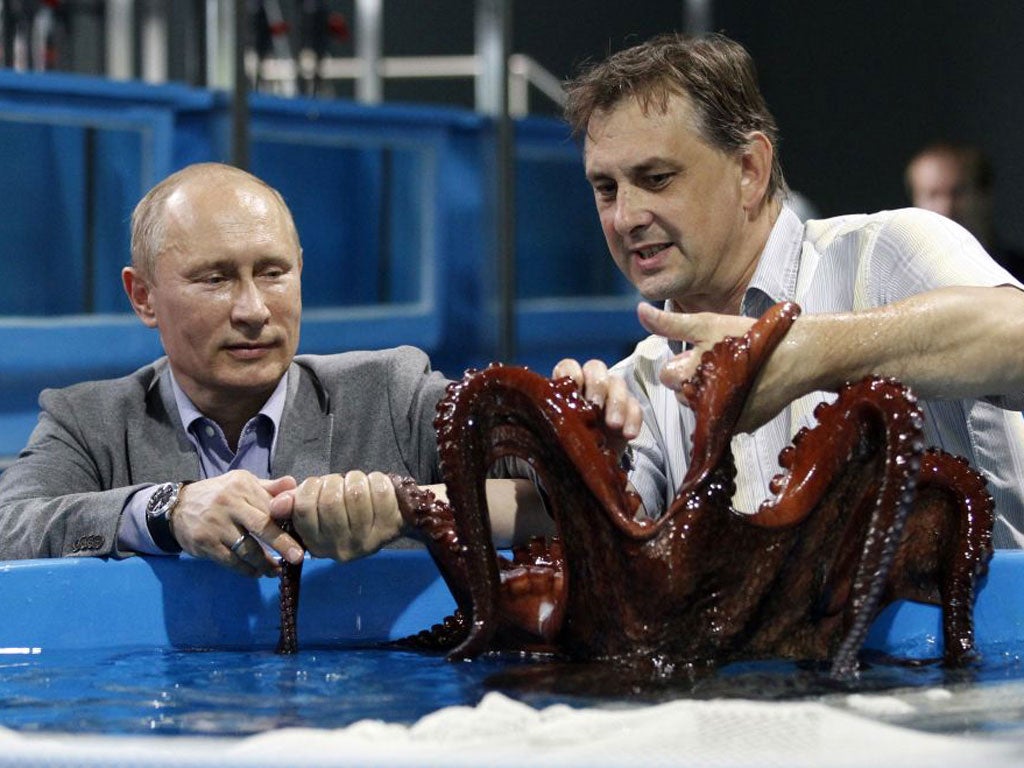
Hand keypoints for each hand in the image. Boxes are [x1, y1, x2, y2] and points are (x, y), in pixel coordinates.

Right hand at [169, 471, 303, 577]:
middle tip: (297, 558)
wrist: (177, 506)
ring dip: (264, 563)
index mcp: (242, 487)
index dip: (288, 524)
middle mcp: (229, 503)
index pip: (271, 506)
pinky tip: (255, 572)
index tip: (303, 537)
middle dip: (282, 544)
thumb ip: (268, 488)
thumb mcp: (241, 484)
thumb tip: (295, 484)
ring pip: (247, 549)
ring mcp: (216, 525)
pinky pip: (231, 561)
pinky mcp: (205, 543)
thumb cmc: (219, 495)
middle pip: (262, 526)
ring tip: (275, 570)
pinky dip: (246, 570)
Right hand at [269, 470, 402, 561]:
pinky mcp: (389, 529)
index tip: (319, 485)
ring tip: (357, 483)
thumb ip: (295, 503)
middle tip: (341, 483)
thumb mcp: (316, 507)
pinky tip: (376, 486)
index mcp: (316, 544)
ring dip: (355, 479)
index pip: (304, 508)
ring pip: (355, 494)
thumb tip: (276, 504)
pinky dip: (377, 479)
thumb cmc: (346, 510)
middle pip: (330, 500)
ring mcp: (366, 541)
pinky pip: (379, 492)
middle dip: (334, 482)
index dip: (310, 487)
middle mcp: (339, 549)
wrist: (388, 519)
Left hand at [551, 358, 642, 458]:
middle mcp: (589, 384)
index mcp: (567, 386)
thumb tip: (529, 433)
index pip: (568, 366)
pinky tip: (629, 434)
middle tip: (595, 406)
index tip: (575, 387)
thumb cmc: (566, 445)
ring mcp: (611, 394)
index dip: (572, 372)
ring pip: (618, 383)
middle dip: (598, 384)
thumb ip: (550, 424)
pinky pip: (635, 405)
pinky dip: (633, 418)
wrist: (591, 463)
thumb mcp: (554, 435)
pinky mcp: (628, 409)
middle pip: (596, 368)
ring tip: (613, 425)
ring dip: (617, 402)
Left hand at [637, 302, 785, 430]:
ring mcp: (723, 420)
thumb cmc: (750, 337)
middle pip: (683, 394)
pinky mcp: (742, 427)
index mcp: (688, 380)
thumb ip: (670, 324)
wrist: (799, 356)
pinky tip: (747, 388)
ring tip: (736, 373)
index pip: (667, 377)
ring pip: (703, 408)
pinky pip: (724, 419)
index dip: (683, 363)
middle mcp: (702, 406)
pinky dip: (731, 406)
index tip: (703, 354)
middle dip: (696, 380)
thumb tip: (639, 310)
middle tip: (722, 362)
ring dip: (712, 394)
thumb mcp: (706, 325)